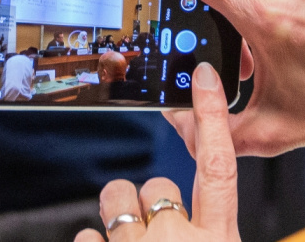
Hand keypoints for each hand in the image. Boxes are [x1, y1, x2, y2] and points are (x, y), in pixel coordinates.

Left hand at [75, 64, 239, 241]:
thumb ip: (212, 235)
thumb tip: (198, 219)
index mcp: (216, 240)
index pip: (217, 166)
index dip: (211, 118)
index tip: (203, 78)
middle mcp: (175, 240)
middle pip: (159, 184)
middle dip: (153, 197)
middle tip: (157, 227)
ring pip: (117, 199)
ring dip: (119, 214)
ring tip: (127, 238)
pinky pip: (87, 234)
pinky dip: (95, 241)